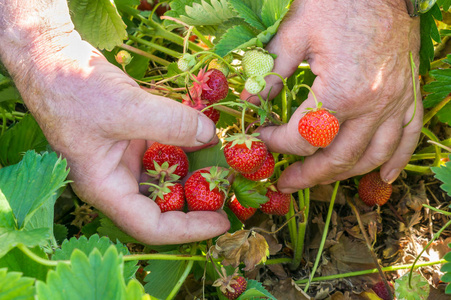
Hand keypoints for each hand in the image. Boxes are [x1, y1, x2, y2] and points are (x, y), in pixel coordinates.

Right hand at [1, 29, 228, 244]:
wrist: (54, 59)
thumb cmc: (73, 88)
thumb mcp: (126, 108)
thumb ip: (172, 124)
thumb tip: (210, 135)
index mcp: (105, 189)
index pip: (151, 225)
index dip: (189, 229)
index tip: (222, 222)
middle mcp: (116, 180)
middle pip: (163, 205)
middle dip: (197, 200)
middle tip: (229, 189)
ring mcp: (125, 159)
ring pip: (167, 177)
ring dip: (195, 171)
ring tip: (224, 164)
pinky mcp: (134, 139)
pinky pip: (165, 151)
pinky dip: (186, 146)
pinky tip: (206, 137)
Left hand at [242, 0, 421, 192]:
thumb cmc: (337, 2)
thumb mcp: (295, 32)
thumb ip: (270, 72)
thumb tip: (249, 101)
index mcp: (341, 91)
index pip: (304, 137)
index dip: (277, 143)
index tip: (263, 136)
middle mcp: (373, 105)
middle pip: (338, 158)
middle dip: (308, 175)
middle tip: (286, 182)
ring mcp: (395, 102)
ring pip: (372, 156)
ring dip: (344, 175)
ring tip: (320, 181)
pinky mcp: (408, 95)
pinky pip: (408, 137)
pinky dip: (397, 160)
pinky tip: (385, 177)